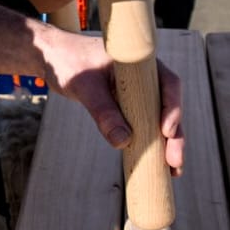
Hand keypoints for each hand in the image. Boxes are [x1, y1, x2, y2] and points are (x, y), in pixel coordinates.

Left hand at [37, 27, 185, 174]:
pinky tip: (158, 165)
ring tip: (173, 172)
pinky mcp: (129, 105)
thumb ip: (102, 111)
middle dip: (175, 135)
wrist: (54, 57)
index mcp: (139, 62)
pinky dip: (151, 142)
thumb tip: (123, 142)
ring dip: (168, 143)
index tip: (166, 130)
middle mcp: (144, 77)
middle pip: (168, 106)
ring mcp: (138, 92)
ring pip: (159, 118)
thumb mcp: (84, 86)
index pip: (167, 82)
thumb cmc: (69, 61)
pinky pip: (144, 124)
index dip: (172, 106)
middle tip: (174, 162)